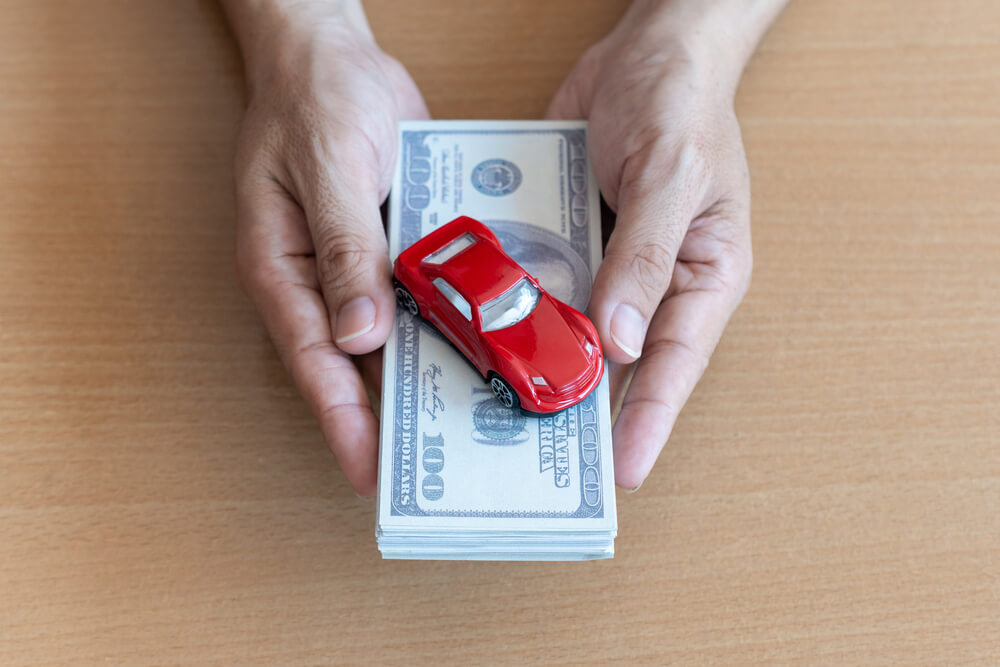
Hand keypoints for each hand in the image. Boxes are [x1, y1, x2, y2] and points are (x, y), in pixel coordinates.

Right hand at [222, 0, 428, 496]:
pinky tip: (487, 351)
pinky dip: (449, 325)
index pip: (314, 361)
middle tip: (437, 470)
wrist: (337, 59)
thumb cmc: (312, 103)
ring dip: (429, 378)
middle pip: (356, 367)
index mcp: (282, 270)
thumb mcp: (327, 169)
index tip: (371, 474)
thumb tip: (358, 333)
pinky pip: (424, 300)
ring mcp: (362, 271)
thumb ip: (343, 250)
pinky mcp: (397, 253)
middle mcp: (323, 283)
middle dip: (393, 419)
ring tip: (472, 427)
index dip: (344, 421)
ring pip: (396, 341)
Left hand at [547, 0, 784, 489]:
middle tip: (545, 458)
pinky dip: (515, 307)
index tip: (621, 470)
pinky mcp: (567, 241)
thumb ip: (645, 258)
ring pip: (573, 329)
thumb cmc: (683, 105)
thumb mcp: (671, 175)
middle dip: (585, 407)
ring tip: (502, 414)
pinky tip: (481, 334)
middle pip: (620, 361)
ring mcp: (606, 265)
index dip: (649, 420)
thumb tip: (620, 341)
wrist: (644, 53)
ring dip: (540, 362)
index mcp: (702, 275)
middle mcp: (652, 282)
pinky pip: (541, 283)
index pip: (675, 362)